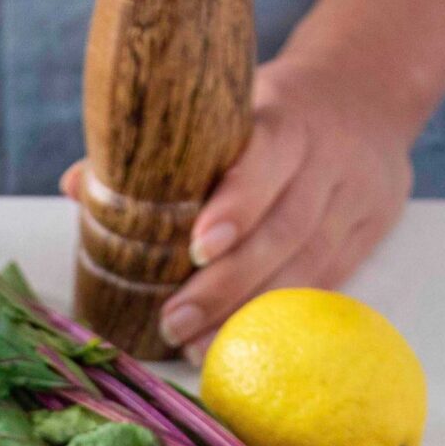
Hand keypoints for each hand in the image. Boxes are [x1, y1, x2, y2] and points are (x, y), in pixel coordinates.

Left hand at [60, 53, 412, 362]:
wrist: (367, 98)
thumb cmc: (275, 115)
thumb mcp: (232, 111)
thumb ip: (161, 152)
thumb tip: (76, 185)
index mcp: (289, 121)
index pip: (267, 162)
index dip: (236, 206)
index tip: (197, 246)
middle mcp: (328, 162)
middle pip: (283, 231)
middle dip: (225, 285)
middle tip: (172, 321)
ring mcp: (353, 203)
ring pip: (305, 269)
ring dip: (246, 315)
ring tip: (194, 348)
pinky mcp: (366, 239)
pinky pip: (323, 288)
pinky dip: (277, 321)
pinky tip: (237, 345)